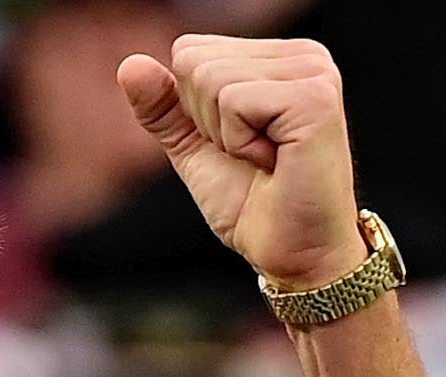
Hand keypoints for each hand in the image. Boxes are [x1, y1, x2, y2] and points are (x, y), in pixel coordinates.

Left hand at [115, 35, 367, 292]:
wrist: (293, 255)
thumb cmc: (253, 204)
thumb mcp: (195, 148)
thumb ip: (164, 107)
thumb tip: (130, 65)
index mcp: (278, 58)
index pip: (190, 51)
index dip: (194, 111)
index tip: (236, 145)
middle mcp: (302, 55)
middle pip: (195, 61)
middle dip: (206, 122)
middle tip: (252, 156)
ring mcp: (313, 72)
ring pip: (211, 79)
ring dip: (225, 136)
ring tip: (266, 160)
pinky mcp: (315, 97)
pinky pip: (234, 101)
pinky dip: (239, 143)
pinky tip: (274, 162)